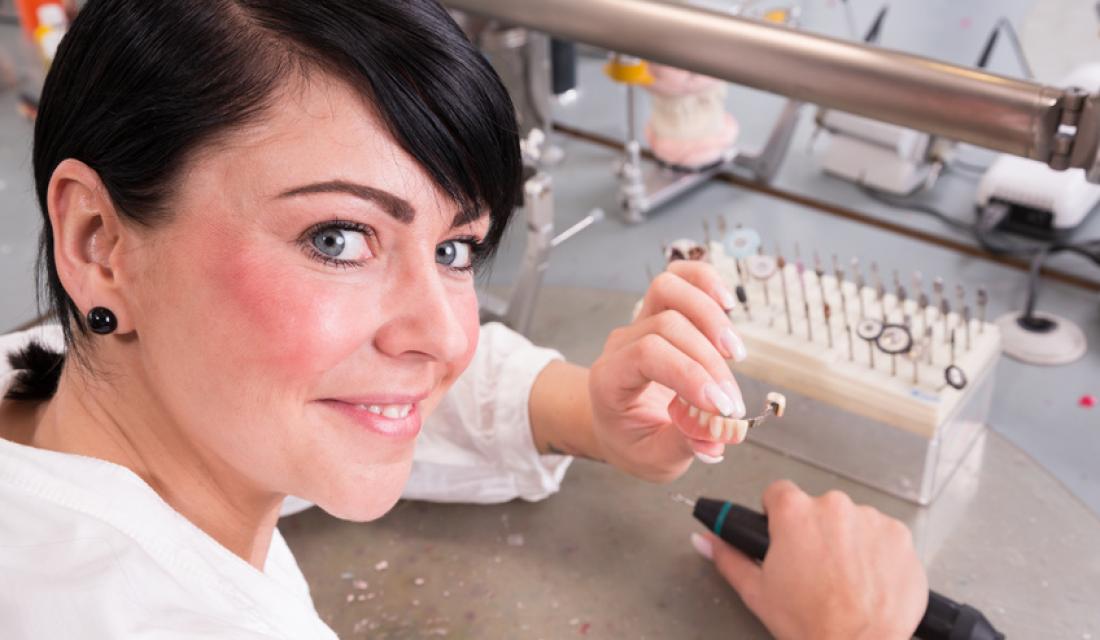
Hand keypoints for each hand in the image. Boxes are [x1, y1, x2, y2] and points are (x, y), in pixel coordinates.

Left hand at [587, 260, 748, 481]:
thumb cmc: (633, 439)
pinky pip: (679, 278)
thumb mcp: (653, 459)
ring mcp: (640, 322)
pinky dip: (705, 281)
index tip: (723, 407)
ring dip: (710, 315)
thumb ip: (681, 447)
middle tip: (734, 403)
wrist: (616, 422)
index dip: (689, 374)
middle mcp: (622, 344)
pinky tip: (728, 303)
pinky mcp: (661, 312)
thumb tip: (714, 439)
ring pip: (668, 289)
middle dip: (709, 363)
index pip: (646, 356)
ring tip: (736, 353)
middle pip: (667, 326)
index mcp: (609, 380)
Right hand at [693, 480, 927, 639]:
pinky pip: (884, 536)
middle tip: (814, 570)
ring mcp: (871, 519)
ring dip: (848, 542)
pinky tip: (868, 581)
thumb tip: (705, 540)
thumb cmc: (811, 623)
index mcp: (794, 513)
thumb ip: (728, 557)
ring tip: (844, 580)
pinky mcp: (901, 537)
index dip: (778, 516)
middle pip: (818, 508)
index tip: (785, 536)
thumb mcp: (757, 592)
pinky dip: (878, 554)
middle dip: (816, 532)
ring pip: (852, 522)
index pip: (779, 493)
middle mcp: (834, 506)